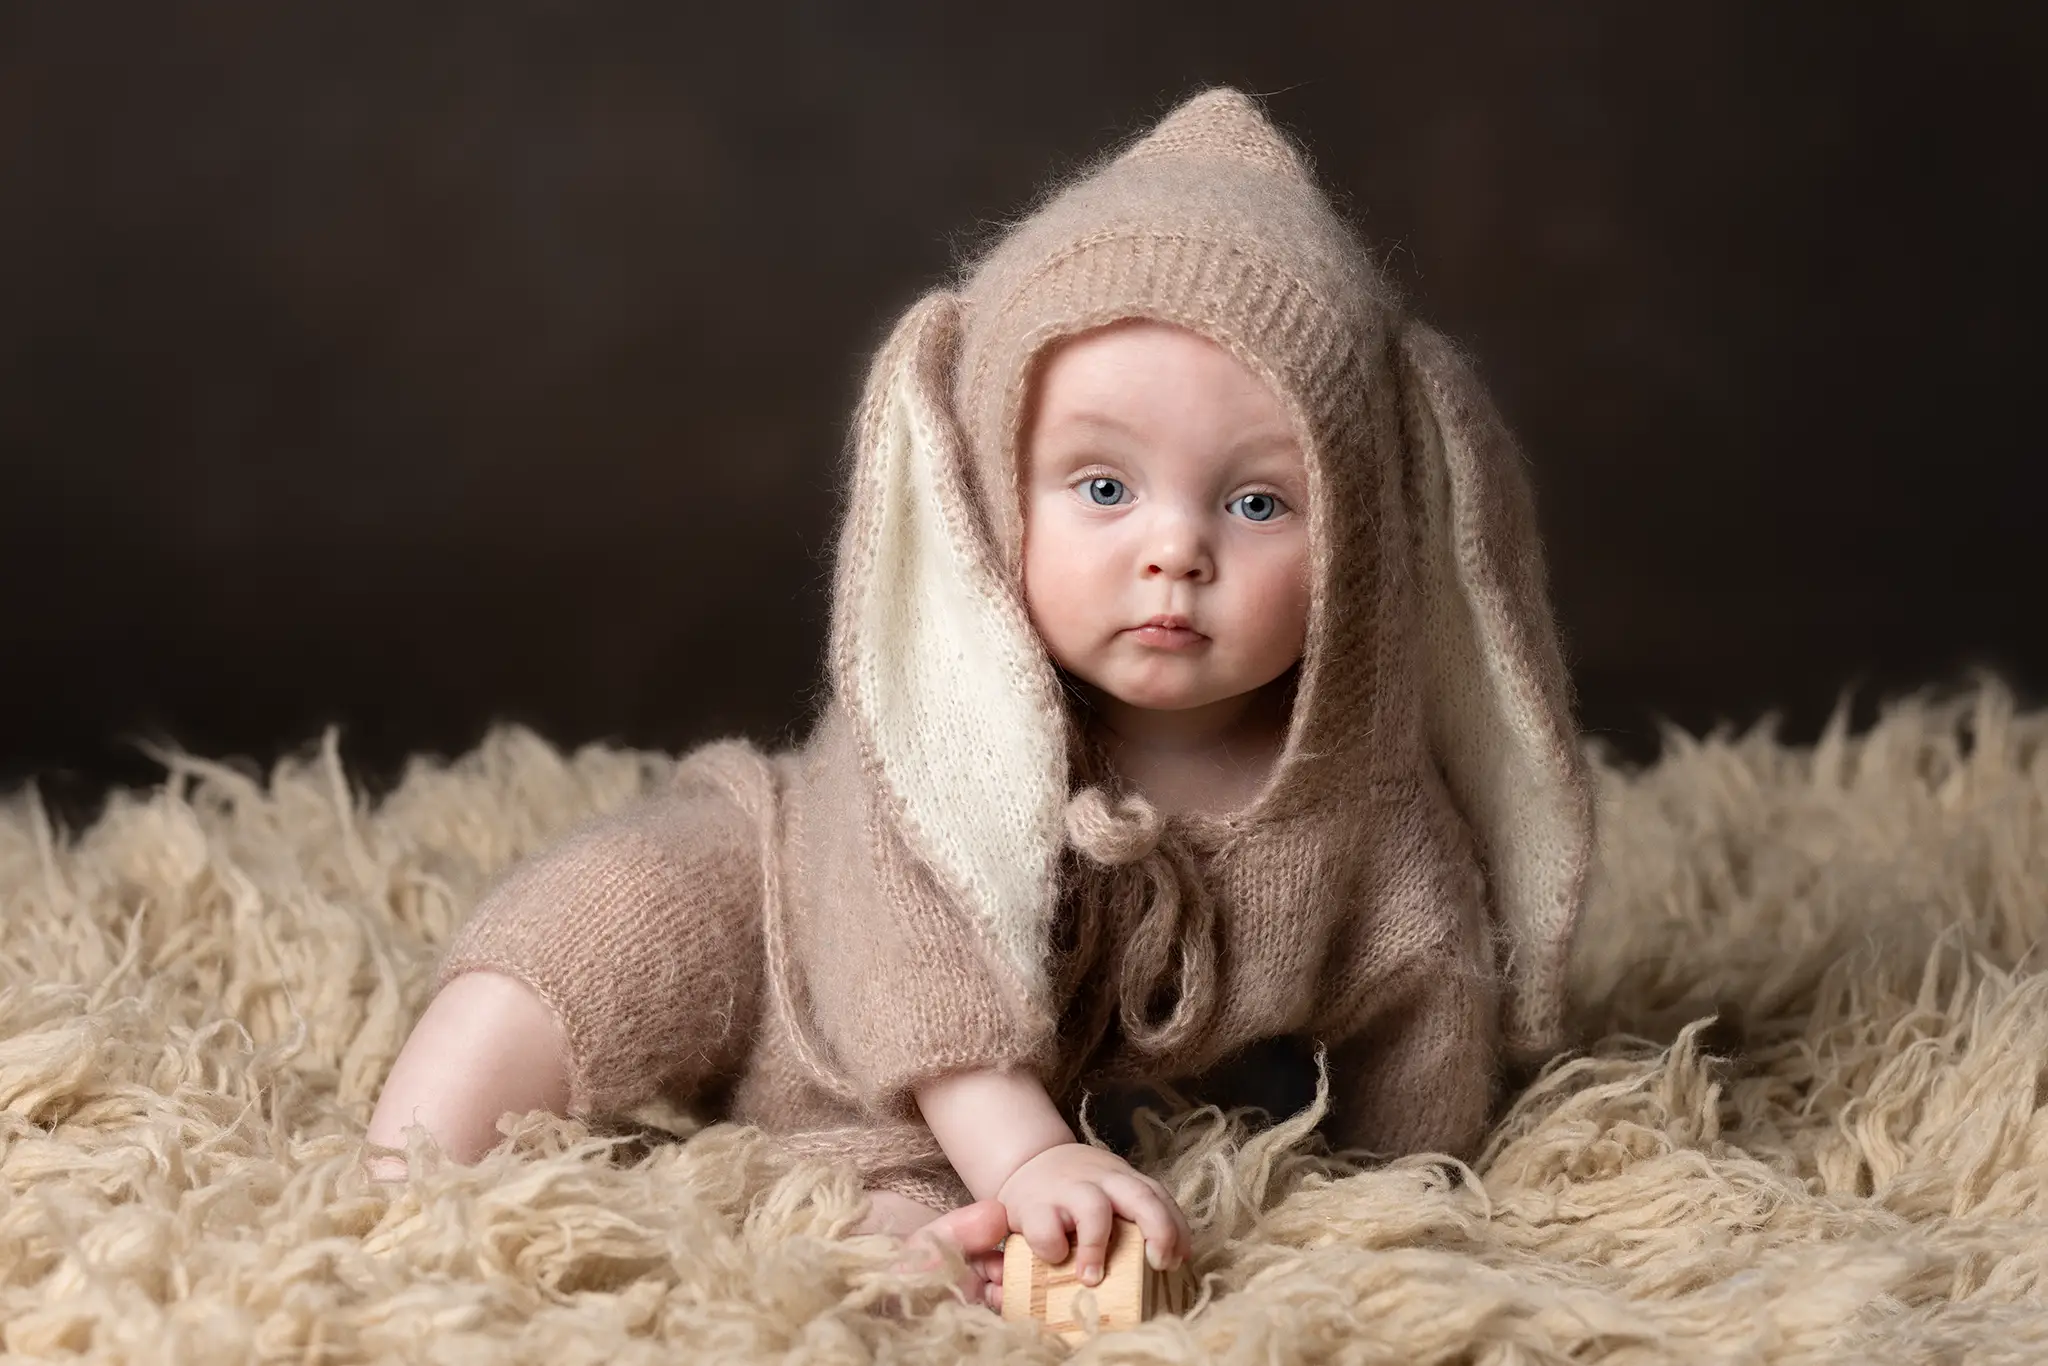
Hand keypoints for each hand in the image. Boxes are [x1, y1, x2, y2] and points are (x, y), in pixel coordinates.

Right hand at [995, 1143, 1191, 1287]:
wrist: (1026, 1159)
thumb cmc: (1075, 1189)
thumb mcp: (1108, 1192)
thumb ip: (1132, 1217)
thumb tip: (1167, 1263)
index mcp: (1124, 1180)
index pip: (1159, 1198)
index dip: (1175, 1230)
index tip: (1178, 1261)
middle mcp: (1102, 1180)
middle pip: (1142, 1197)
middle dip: (1159, 1231)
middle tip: (1160, 1265)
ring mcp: (1069, 1189)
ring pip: (1094, 1209)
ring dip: (1097, 1248)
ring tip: (1091, 1279)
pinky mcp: (1034, 1205)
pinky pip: (1047, 1229)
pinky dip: (1053, 1248)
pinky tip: (1055, 1258)